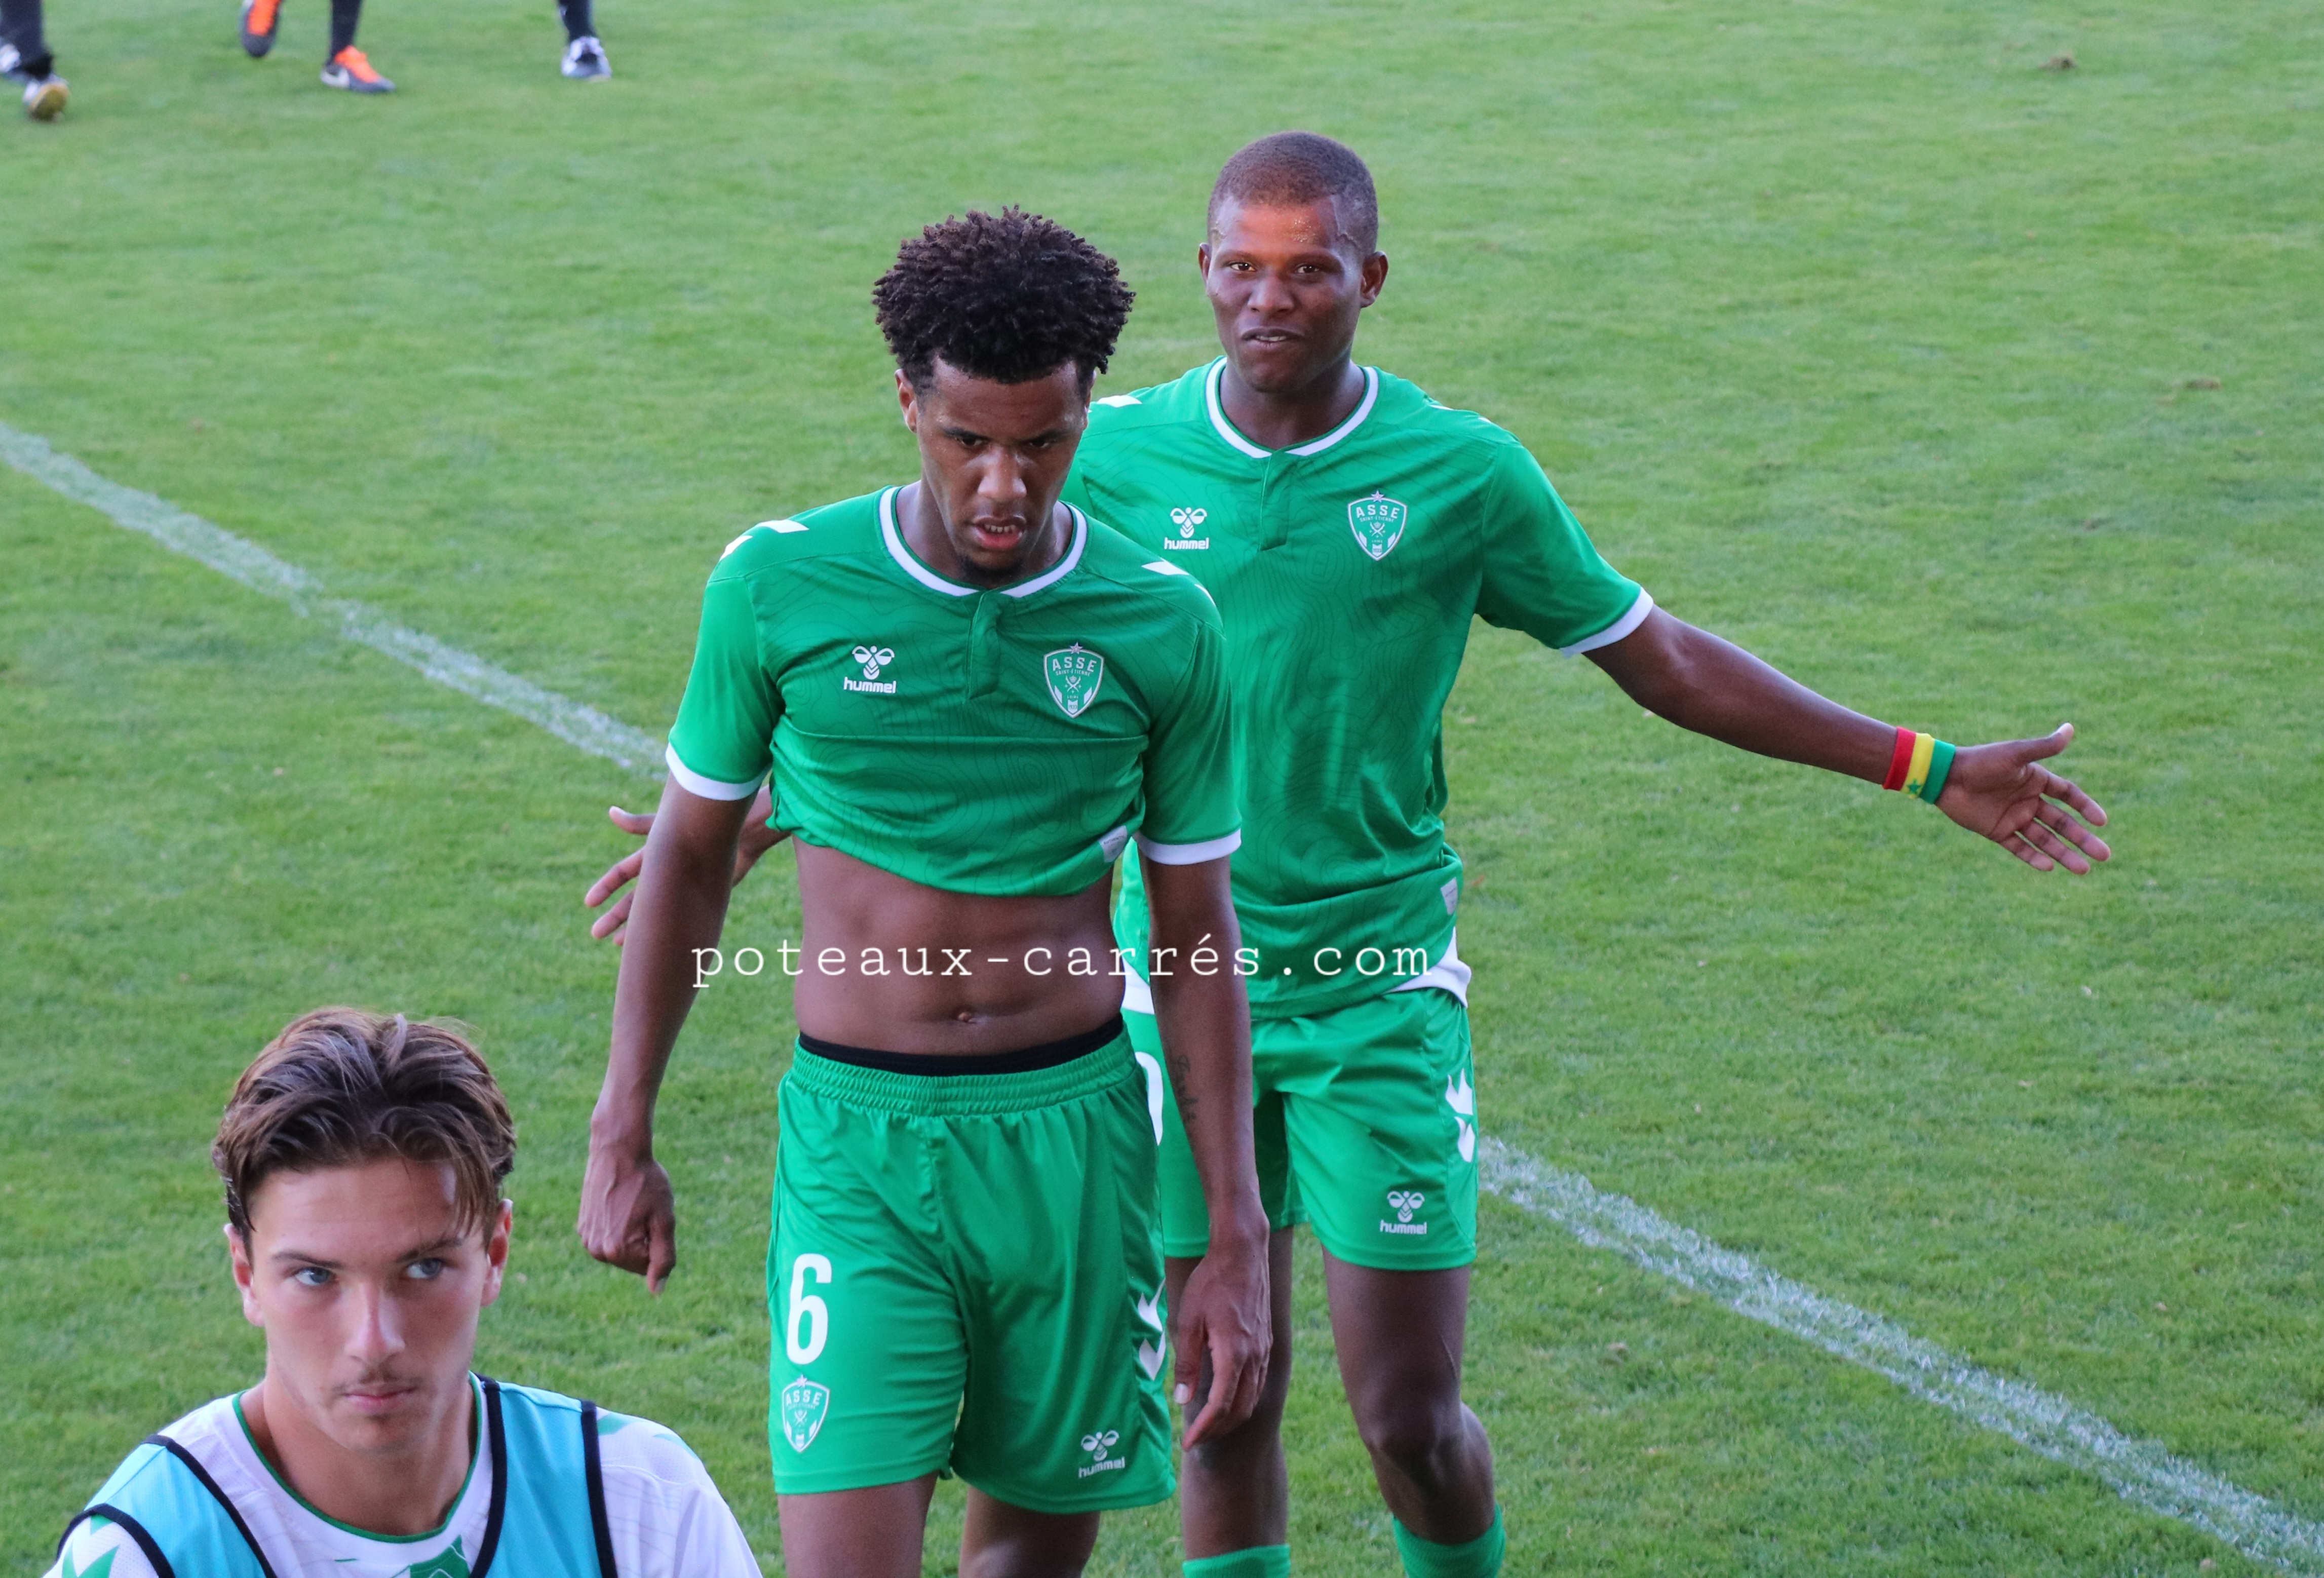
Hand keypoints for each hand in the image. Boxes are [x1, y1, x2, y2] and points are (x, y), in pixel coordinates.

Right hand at [577, 1131, 676, 1292]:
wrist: (618, 1152)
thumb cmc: (646, 1183)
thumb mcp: (664, 1220)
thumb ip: (663, 1258)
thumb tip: (656, 1291)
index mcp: (618, 1252)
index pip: (650, 1266)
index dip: (658, 1240)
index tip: (652, 1216)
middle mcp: (597, 1251)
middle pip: (634, 1259)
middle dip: (644, 1238)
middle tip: (642, 1209)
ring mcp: (586, 1238)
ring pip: (621, 1248)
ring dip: (631, 1232)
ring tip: (630, 1205)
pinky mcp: (583, 1225)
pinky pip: (608, 1235)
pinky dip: (617, 1224)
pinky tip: (618, 1202)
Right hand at [586, 787, 782, 943]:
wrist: (741, 835)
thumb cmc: (702, 826)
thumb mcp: (666, 827)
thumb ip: (639, 824)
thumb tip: (611, 812)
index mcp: (653, 857)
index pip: (621, 874)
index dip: (605, 888)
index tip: (588, 903)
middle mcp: (663, 875)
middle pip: (633, 900)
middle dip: (614, 916)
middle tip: (595, 933)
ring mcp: (679, 890)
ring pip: (652, 913)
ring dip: (635, 928)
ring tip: (618, 946)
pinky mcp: (696, 900)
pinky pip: (675, 920)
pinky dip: (664, 931)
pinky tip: (654, 945)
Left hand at [1170, 1229, 1270, 1447]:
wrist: (1242, 1254)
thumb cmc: (1211, 1283)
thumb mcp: (1189, 1320)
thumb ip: (1187, 1363)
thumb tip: (1182, 1399)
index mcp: (1234, 1354)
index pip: (1221, 1406)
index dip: (1204, 1429)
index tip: (1188, 1441)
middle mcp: (1254, 1357)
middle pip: (1241, 1410)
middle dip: (1217, 1430)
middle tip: (1196, 1439)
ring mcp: (1264, 1350)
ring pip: (1253, 1399)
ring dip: (1231, 1418)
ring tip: (1209, 1426)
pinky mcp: (1266, 1343)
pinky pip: (1258, 1383)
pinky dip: (1243, 1400)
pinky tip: (1227, 1399)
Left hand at [1938, 723, 2110, 872]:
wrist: (1945, 777)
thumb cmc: (1981, 761)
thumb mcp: (2015, 754)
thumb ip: (2043, 747)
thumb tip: (2070, 729)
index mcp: (2035, 780)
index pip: (2069, 795)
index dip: (2086, 807)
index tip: (2102, 821)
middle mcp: (2027, 800)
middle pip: (2062, 823)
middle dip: (2083, 839)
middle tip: (2104, 855)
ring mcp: (2013, 817)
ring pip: (2044, 840)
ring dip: (2064, 854)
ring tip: (2084, 870)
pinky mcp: (1996, 831)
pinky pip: (2018, 848)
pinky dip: (2033, 858)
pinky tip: (2049, 867)